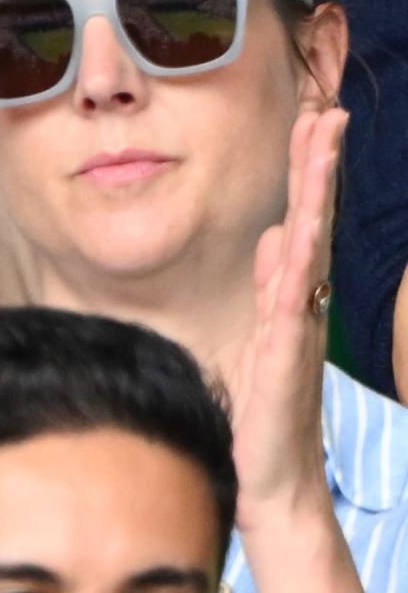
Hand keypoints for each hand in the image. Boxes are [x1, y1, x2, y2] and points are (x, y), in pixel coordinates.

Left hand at [230, 106, 346, 530]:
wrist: (273, 481)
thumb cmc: (266, 410)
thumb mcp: (264, 332)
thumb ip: (273, 284)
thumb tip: (278, 234)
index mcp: (292, 295)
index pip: (301, 219)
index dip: (306, 172)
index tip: (311, 120)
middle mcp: (302, 303)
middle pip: (314, 221)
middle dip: (317, 165)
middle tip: (328, 111)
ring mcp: (297, 325)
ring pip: (309, 246)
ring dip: (314, 195)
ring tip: (322, 148)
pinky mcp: (283, 355)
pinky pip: (291, 299)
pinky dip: (295, 262)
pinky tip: (298, 228)